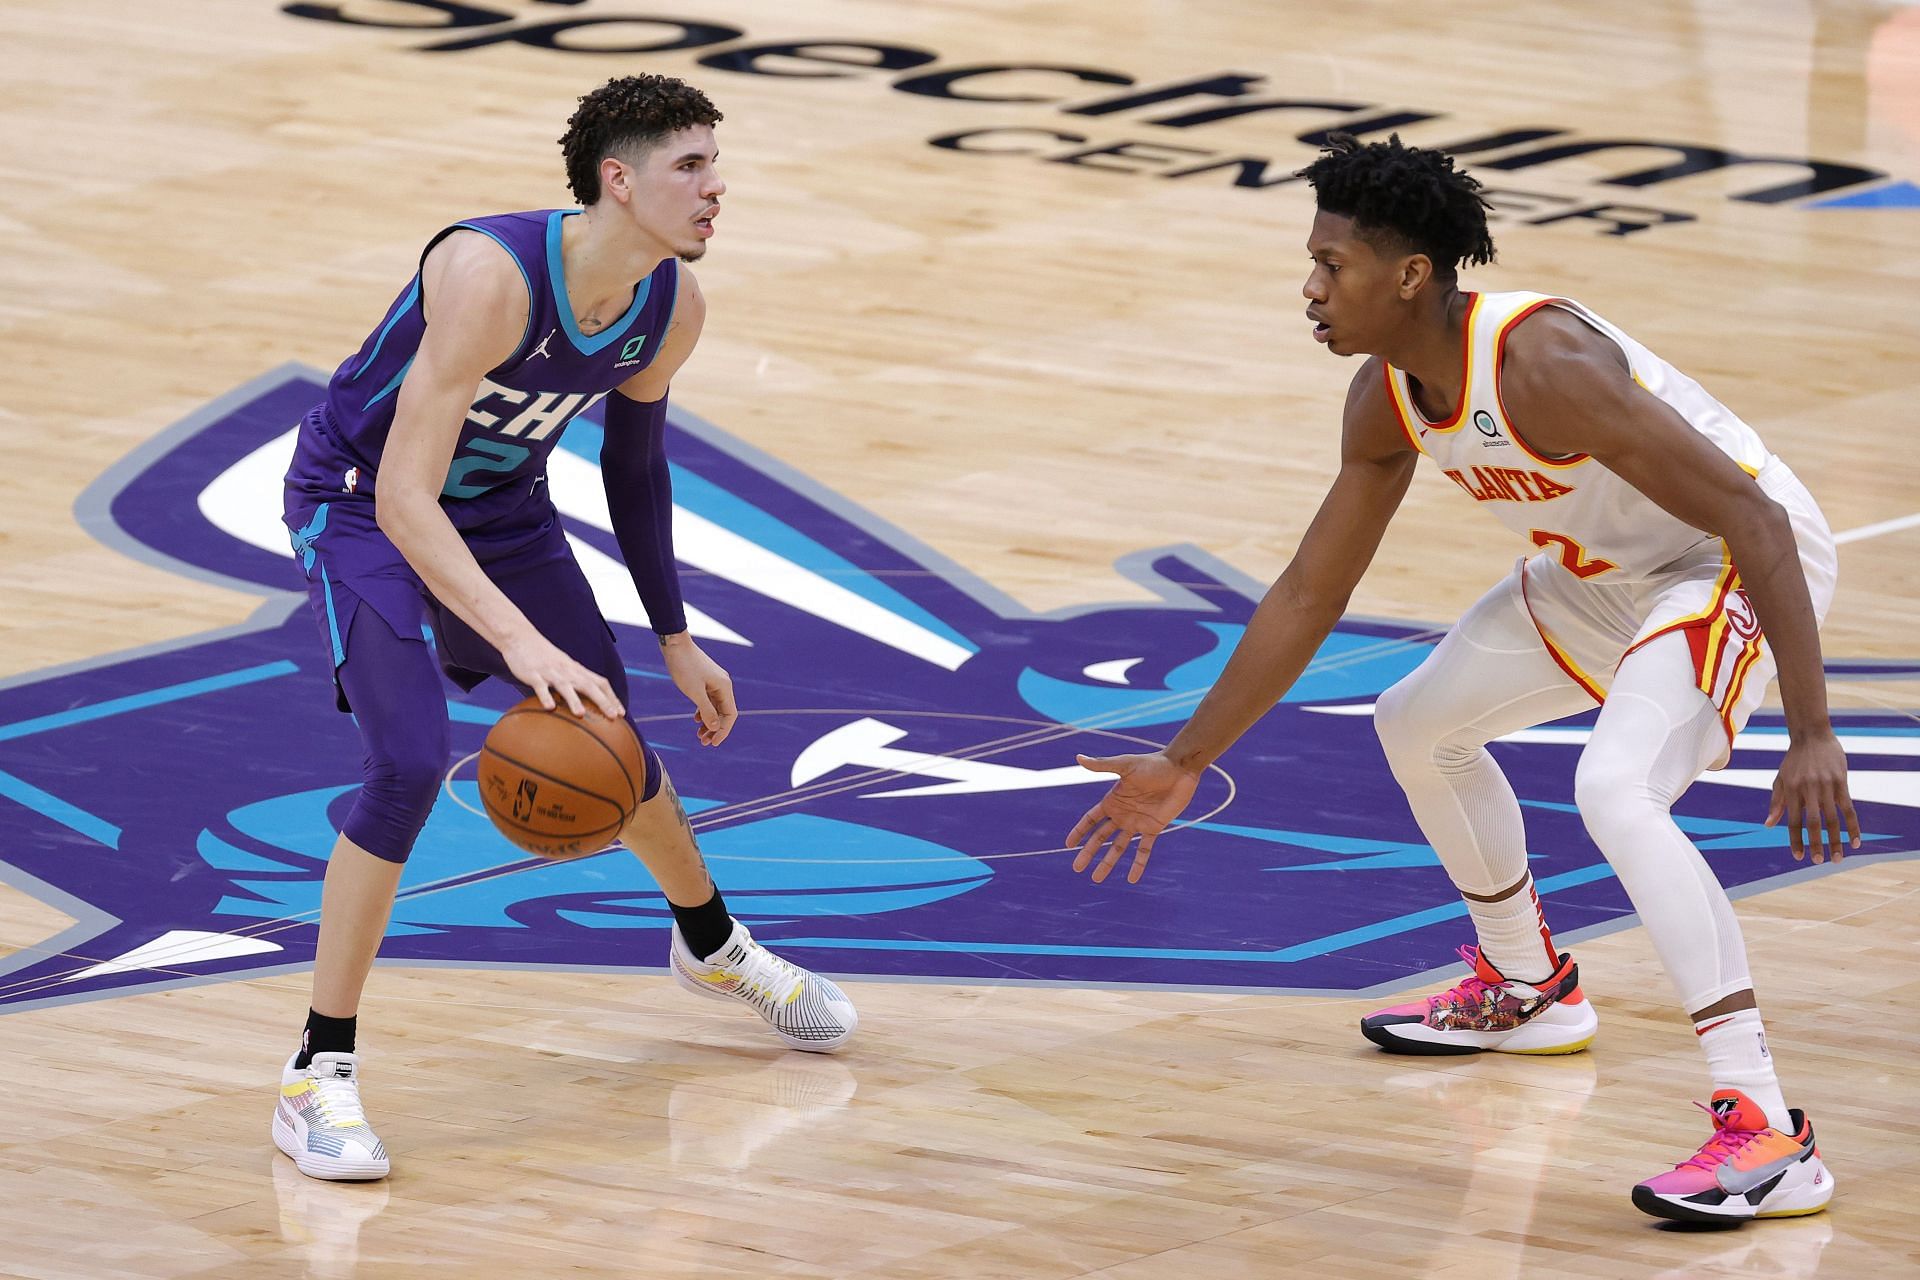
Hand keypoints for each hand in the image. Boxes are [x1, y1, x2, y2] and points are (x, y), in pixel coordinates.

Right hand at [501, 631, 623, 718]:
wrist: (520, 637)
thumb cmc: (543, 656)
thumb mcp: (563, 667)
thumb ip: (573, 682)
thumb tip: (583, 704)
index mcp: (576, 669)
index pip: (600, 682)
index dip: (612, 697)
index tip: (622, 713)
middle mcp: (567, 670)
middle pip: (589, 685)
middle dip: (603, 701)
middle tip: (613, 717)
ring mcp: (550, 672)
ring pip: (565, 686)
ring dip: (574, 700)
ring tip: (581, 714)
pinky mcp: (533, 673)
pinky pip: (540, 686)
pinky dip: (545, 696)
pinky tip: (549, 708)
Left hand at [661, 633, 736, 745]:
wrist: (675, 644)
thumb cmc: (685, 666)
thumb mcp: (694, 692)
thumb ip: (706, 711)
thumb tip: (715, 728)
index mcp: (724, 687)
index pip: (730, 715)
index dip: (723, 731)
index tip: (713, 743)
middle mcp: (723, 685)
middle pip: (723, 713)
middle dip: (715, 729)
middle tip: (703, 742)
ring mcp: (714, 682)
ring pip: (715, 707)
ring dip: (709, 722)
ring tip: (698, 735)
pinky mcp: (705, 680)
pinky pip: (709, 700)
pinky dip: (704, 711)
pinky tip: (695, 719)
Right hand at [1065, 751, 1201, 884]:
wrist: (1179, 769)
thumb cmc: (1152, 764)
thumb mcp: (1125, 765)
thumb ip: (1102, 765)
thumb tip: (1078, 758)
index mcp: (1112, 800)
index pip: (1091, 820)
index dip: (1079, 831)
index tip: (1068, 845)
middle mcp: (1122, 814)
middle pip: (1100, 838)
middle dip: (1088, 853)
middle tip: (1076, 868)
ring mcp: (1137, 823)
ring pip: (1118, 848)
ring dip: (1108, 863)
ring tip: (1097, 879)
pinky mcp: (1154, 828)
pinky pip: (1143, 850)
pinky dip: (1138, 864)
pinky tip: (1131, 879)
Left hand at [1766, 731, 1859, 863]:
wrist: (1812, 736)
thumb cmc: (1794, 760)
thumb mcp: (1780, 779)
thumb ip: (1777, 803)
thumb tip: (1768, 825)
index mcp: (1791, 791)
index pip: (1793, 821)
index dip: (1796, 840)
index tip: (1799, 856)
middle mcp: (1808, 790)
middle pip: (1813, 822)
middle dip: (1816, 843)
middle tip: (1818, 862)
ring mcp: (1826, 787)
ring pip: (1832, 819)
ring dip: (1835, 840)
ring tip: (1838, 858)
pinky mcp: (1841, 783)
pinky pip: (1848, 809)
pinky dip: (1853, 826)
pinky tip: (1856, 841)